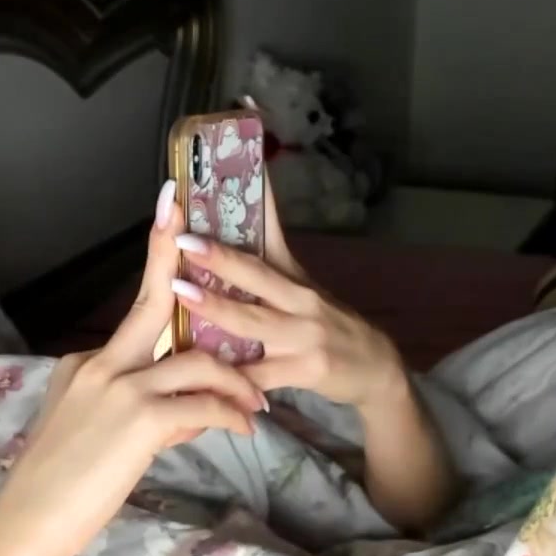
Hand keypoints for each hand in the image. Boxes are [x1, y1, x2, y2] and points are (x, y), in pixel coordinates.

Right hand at [0, 184, 265, 555]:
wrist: (30, 523)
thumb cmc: (59, 490)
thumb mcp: (96, 437)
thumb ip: (140, 414)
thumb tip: (183, 413)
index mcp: (85, 364)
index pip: (137, 318)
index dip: (159, 267)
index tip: (168, 214)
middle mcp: (100, 365)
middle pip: (153, 303)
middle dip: (177, 257)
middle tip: (203, 226)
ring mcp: (119, 389)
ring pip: (196, 363)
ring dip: (236, 381)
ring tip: (258, 404)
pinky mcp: (140, 420)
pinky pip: (202, 405)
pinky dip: (229, 414)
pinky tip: (243, 429)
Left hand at [169, 180, 407, 409]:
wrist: (376, 369)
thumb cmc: (328, 324)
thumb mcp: (303, 288)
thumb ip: (269, 263)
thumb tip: (242, 220)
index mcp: (294, 276)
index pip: (270, 231)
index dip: (251, 203)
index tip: (218, 179)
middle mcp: (301, 300)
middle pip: (256, 274)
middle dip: (219, 256)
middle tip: (182, 239)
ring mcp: (304, 336)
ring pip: (253, 321)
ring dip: (215, 306)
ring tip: (180, 291)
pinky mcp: (305, 371)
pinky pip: (259, 375)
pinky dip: (231, 377)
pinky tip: (202, 373)